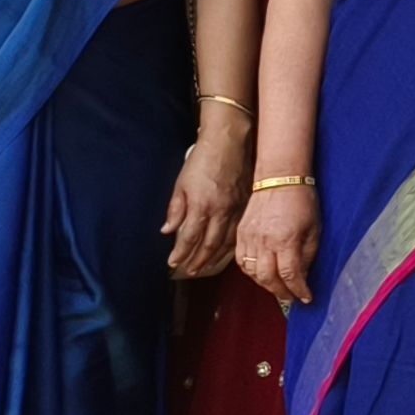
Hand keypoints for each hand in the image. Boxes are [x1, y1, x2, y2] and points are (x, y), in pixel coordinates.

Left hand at [163, 121, 249, 277]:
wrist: (229, 143)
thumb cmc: (202, 161)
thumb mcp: (181, 184)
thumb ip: (176, 209)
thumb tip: (168, 230)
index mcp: (202, 206)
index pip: (189, 237)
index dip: (181, 253)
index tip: (173, 263)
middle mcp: (221, 211)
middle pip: (209, 244)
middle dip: (198, 260)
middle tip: (190, 271)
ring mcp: (236, 209)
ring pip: (227, 241)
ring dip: (215, 257)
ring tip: (206, 267)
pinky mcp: (246, 205)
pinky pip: (239, 231)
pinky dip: (231, 245)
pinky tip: (226, 252)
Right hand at [235, 181, 320, 304]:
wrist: (279, 178)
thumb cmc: (302, 200)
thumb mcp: (314, 229)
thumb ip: (308, 254)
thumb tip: (303, 276)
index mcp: (285, 240)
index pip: (290, 275)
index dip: (298, 290)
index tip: (306, 297)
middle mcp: (264, 242)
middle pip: (267, 279)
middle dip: (281, 293)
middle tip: (291, 297)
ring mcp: (249, 238)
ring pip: (252, 273)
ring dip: (265, 284)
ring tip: (278, 287)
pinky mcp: (240, 234)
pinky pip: (241, 261)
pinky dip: (251, 272)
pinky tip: (262, 273)